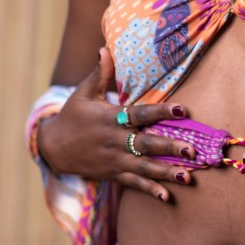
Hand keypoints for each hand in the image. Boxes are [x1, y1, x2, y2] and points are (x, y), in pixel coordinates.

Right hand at [37, 48, 195, 202]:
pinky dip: (149, 190)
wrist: (53, 147)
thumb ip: (99, 73)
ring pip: (143, 167)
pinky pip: (133, 183)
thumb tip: (105, 48)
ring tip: (188, 177)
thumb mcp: (83, 93)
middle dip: (169, 148)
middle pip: (145, 144)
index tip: (182, 110)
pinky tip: (167, 197)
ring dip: (165, 173)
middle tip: (192, 150)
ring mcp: (114, 160)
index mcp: (110, 118)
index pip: (139, 114)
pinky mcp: (113, 174)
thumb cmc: (72, 115)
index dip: (161, 113)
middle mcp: (114, 141)